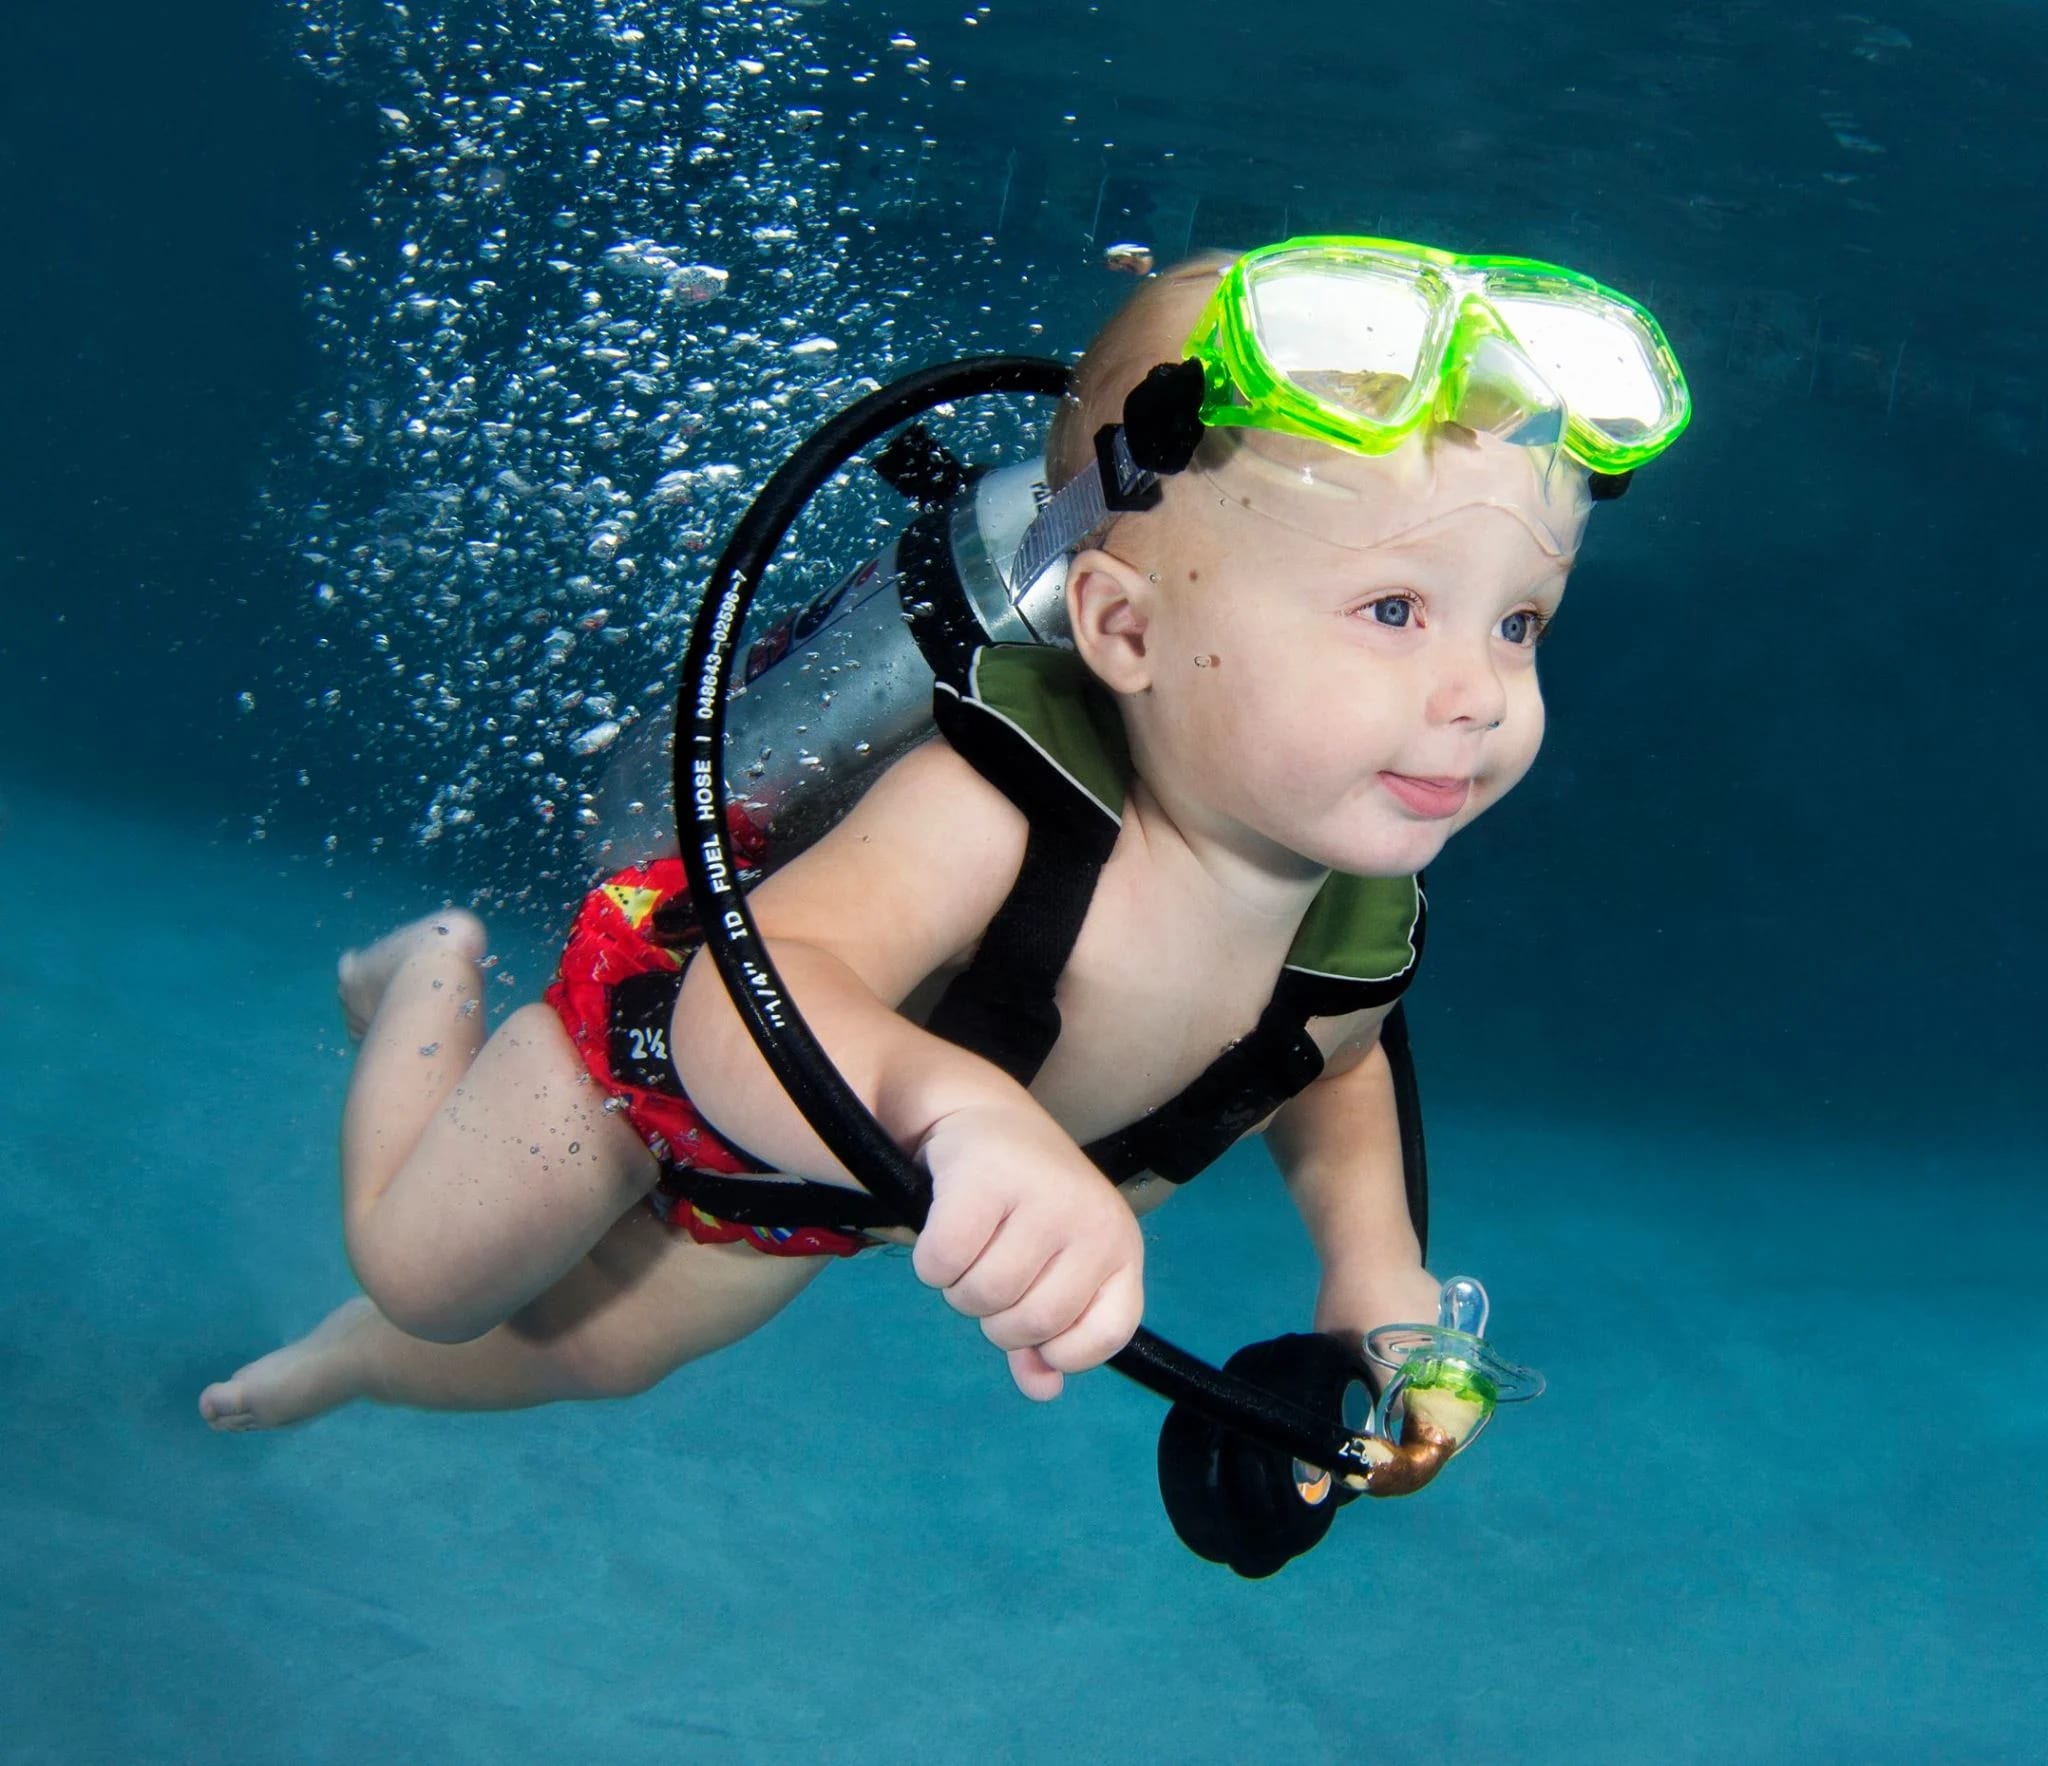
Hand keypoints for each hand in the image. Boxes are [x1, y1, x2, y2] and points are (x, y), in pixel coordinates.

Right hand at [911, 1103, 1144, 1400]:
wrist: (985, 1117)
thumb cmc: (1026, 1203)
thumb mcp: (1053, 1267)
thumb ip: (1051, 1336)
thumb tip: (1044, 1390)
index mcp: (1121, 1247)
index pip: (1107, 1333)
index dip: (1062, 1349)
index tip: (1035, 1327)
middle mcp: (1093, 1221)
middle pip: (1030, 1324)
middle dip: (995, 1316)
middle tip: (990, 1270)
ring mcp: (1044, 1197)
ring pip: (983, 1297)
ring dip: (959, 1288)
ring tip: (968, 1247)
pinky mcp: (987, 1178)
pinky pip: (943, 1264)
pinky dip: (930, 1263)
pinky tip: (941, 1227)